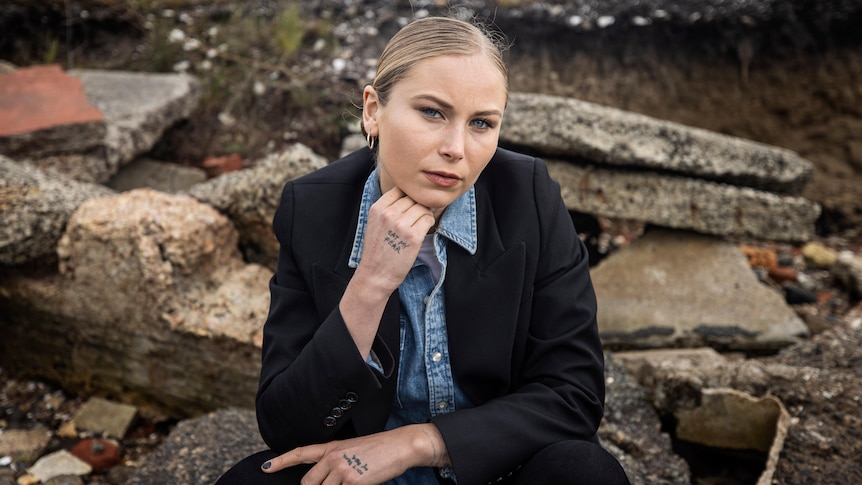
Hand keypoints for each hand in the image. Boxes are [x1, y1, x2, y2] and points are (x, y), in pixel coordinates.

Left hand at [261, 424, 448, 484]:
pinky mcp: (352, 483)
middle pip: (308, 484)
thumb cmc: (380, 450)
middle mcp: (332, 457)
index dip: (280, 461)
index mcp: (332, 447)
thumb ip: (335, 462)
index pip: (300, 453)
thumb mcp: (352, 450)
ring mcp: (341, 471)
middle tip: (339, 484)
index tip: (266, 467)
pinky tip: (360, 484)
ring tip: (353, 481)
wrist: (400, 445)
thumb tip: (323, 478)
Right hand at [338, 188, 434, 357]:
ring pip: (422, 207)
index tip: (411, 205)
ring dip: (425, 214)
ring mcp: (401, 224)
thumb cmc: (378, 251)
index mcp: (377, 208)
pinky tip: (423, 231)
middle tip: (418, 218)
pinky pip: (428, 219)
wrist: (375, 275)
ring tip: (420, 225)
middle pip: (413, 197)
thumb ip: (389, 208)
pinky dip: (429, 223)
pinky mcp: (413, 236)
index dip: (409, 196)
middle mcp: (388, 214)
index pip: (400, 189)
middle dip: (418, 206)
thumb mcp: (375, 223)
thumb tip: (410, 195)